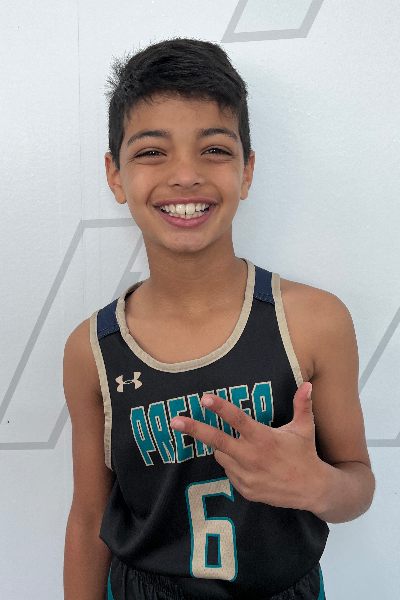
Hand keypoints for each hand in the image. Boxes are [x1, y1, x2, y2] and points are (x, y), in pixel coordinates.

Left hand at [171, 383, 330, 512]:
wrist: (312, 490)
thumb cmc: (305, 454)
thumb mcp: (305, 429)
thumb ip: (302, 405)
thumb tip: (307, 384)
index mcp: (265, 439)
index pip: (238, 420)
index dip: (221, 408)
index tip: (204, 399)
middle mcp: (253, 457)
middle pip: (217, 440)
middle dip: (195, 429)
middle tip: (175, 420)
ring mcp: (247, 476)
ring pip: (221, 455)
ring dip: (223, 448)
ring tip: (242, 446)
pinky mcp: (245, 489)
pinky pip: (229, 471)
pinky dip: (233, 464)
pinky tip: (250, 463)